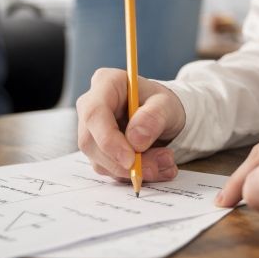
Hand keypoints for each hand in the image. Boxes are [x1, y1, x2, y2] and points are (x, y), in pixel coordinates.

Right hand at [76, 68, 186, 183]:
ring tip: (164, 162)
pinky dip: (133, 174)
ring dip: (132, 170)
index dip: (108, 140)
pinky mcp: (98, 150)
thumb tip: (136, 140)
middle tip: (155, 167)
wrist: (163, 116)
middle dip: (123, 162)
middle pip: (91, 141)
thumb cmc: (161, 104)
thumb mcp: (167, 104)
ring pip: (100, 160)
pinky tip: (156, 167)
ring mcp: (92, 130)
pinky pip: (109, 169)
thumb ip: (154, 117)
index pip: (94, 113)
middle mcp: (91, 106)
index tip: (130, 160)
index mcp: (106, 83)